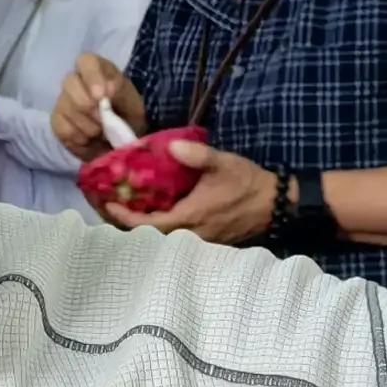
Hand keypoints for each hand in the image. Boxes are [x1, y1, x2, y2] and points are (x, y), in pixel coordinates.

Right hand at [53, 54, 132, 157]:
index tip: (101, 96)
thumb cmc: (128, 113)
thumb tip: (108, 90)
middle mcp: (75, 80)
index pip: (86, 61)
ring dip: (89, 127)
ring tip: (103, 133)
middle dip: (88, 106)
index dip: (91, 77)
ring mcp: (63, 101)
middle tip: (104, 121)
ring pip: (67, 109)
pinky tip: (90, 141)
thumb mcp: (132, 101)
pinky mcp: (57, 121)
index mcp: (96, 69)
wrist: (121, 137)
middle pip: (70, 84)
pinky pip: (64, 129)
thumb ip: (121, 92)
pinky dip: (80, 140)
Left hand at [99, 140, 273, 244]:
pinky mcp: (208, 238)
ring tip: (126, 209)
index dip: (127, 218)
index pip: (151, 224)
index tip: (110, 206)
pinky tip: (154, 213)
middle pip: (152, 236)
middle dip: (129, 223)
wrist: (276, 203)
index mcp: (192, 216)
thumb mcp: (223, 163)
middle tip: (111, 206)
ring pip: (164, 238)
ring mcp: (201, 239)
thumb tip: (171, 147)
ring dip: (144, 226)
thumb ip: (197, 155)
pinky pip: (177, 237)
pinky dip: (160, 227)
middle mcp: (193, 233)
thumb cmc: (248, 182)